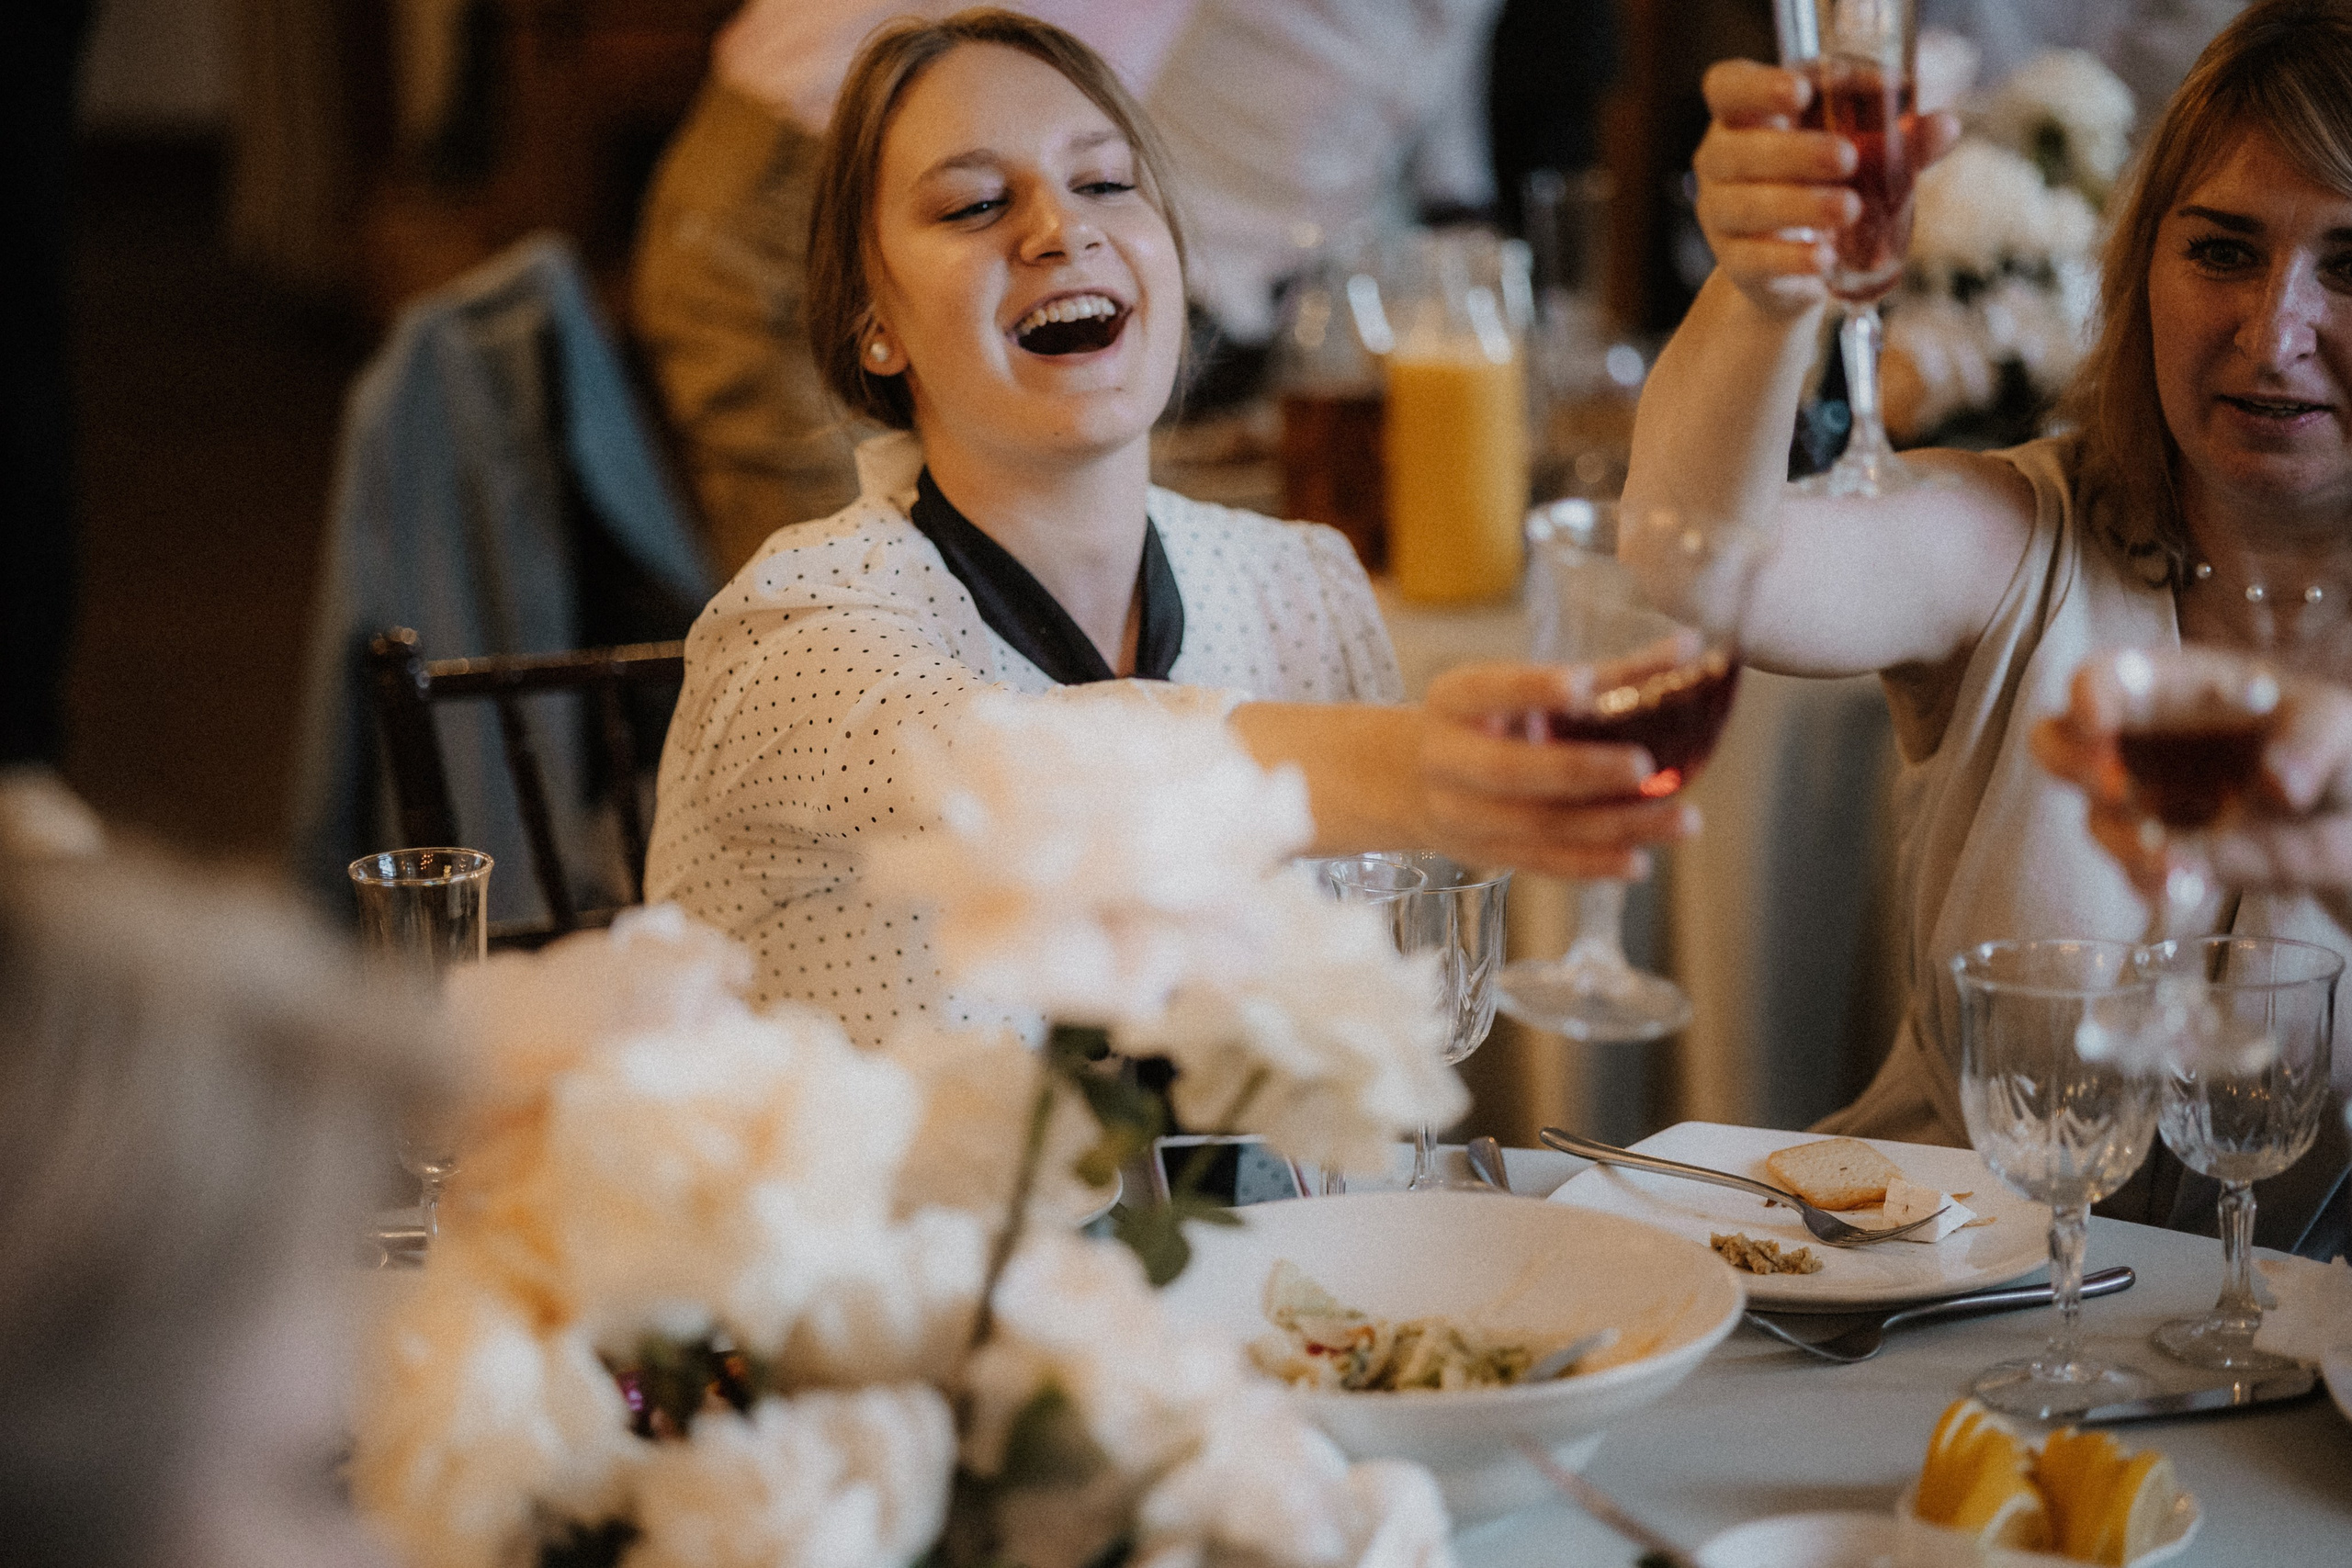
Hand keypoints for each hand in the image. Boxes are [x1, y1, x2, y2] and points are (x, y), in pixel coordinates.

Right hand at [1414, 663, 1697, 880]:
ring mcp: (1464, 815)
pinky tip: (1640, 861)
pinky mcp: (1488, 854)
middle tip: (1643, 765)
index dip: (1532, 688)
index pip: (1489, 690)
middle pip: (1509, 771)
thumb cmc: (1488, 721)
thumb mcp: (1527, 688)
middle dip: (1578, 770)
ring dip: (1613, 826)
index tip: (1581, 684)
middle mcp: (1449, 759)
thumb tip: (1693, 649)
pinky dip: (1593, 866)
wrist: (1410, 781)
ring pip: (1539, 825)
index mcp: (1455, 702)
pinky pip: (1542, 863)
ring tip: (1682, 819)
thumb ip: (1610, 673)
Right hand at [1692, 59, 1959, 320]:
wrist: (1796, 263)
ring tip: (1850, 209)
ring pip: (1743, 206)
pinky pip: (1753, 259)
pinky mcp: (1736, 264)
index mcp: (1746, 117)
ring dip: (1799, 205)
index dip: (1756, 87)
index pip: (1726, 87)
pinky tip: (1825, 258)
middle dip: (1792, 152)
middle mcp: (1720, 162)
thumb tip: (1946, 125)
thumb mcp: (1860, 153)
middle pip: (1735, 149)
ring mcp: (1720, 214)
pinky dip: (1791, 258)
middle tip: (1847, 158)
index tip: (1801, 92)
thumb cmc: (1823, 185)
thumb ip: (1899, 139)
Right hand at [2032, 646, 2351, 895]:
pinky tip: (2185, 885)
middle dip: (2072, 764)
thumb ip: (2313, 742)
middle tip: (2113, 786)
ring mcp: (2147, 800)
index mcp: (2177, 689)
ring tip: (2172, 861)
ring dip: (2124, 840)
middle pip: (2058, 741)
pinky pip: (2136, 871)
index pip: (2109, 677)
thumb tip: (2279, 785)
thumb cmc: (2337, 747)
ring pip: (2096, 817)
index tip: (2098, 723)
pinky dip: (2153, 881)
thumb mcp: (2339, 724)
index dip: (2090, 694)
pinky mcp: (2163, 853)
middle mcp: (2144, 741)